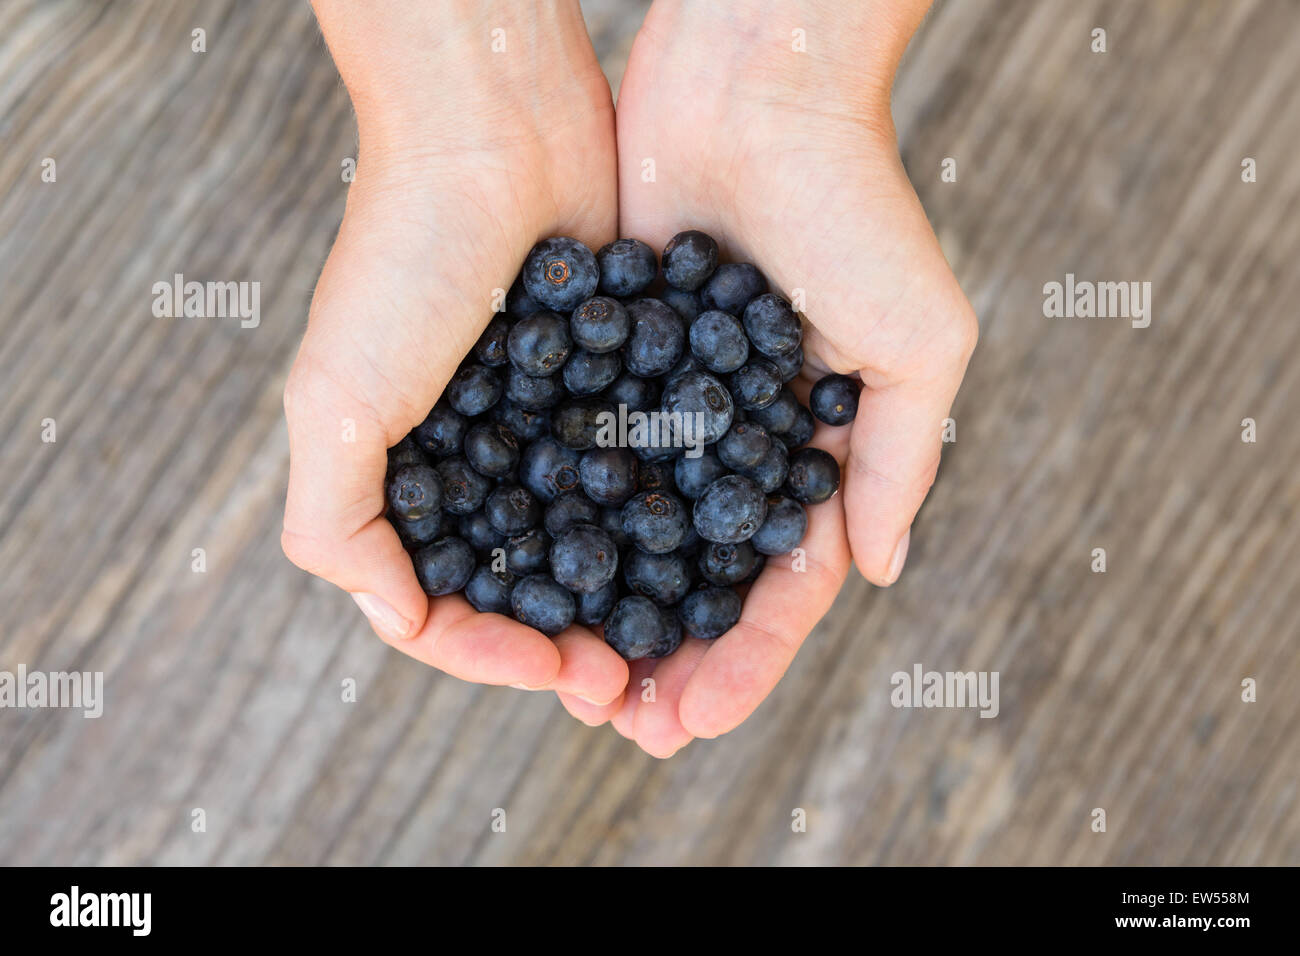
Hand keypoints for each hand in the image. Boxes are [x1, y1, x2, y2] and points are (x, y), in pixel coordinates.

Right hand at [282, 1, 627, 704]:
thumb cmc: (404, 256)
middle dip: (571, 648)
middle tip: (628, 684)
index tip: (556, 670)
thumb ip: (333, 522)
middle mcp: (474, 463)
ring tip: (675, 643)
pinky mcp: (611, 386)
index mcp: (403, 480)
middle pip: (524, 590)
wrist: (498, 129)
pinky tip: (708, 555)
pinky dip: (666, 523)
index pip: (442, 608)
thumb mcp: (333, 397)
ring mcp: (545, 427)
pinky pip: (639, 474)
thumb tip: (395, 620)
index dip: (492, 655)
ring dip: (628, 604)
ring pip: (591, 546)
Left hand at [567, 0, 976, 754]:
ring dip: (609, 615)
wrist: (751, 84)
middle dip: (671, 658)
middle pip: (701, 578)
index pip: (783, 583)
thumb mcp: (915, 336)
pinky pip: (580, 458)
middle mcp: (737, 438)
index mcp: (816, 445)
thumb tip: (875, 571)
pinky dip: (559, 525)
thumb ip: (898, 456)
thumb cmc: (852, 202)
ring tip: (574, 685)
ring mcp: (668, 405)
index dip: (745, 657)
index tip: (698, 719)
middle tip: (627, 730)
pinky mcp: (603, 360)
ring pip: (634, 536)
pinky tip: (524, 580)